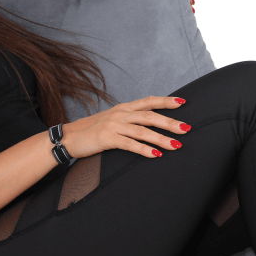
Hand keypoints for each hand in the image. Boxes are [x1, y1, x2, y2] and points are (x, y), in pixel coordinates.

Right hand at [60, 96, 190, 158]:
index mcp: (123, 108)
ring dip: (161, 138)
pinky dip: (144, 149)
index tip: (182, 102)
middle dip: (170, 122)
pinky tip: (155, 155)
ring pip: (143, 131)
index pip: (148, 101)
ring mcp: (114, 125)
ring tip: (176, 145)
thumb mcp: (112, 120)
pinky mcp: (108, 138)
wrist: (68, 137)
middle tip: (186, 128)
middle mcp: (121, 114)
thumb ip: (129, 120)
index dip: (166, 101)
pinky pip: (130, 144)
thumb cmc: (92, 131)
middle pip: (150, 116)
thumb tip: (148, 123)